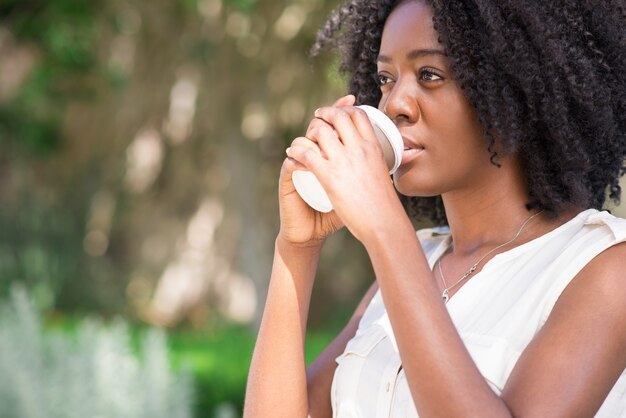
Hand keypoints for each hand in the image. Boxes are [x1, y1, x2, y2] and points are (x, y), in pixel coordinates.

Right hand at [277, 95, 355, 246]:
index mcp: (329, 155)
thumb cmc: (336, 214)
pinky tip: (308, 153)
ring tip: (323, 132)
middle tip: (337, 110)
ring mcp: (299, 166)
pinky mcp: (288, 180)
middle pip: (318, 126)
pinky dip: (300, 156)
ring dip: (314, 134)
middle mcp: (313, 156)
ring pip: (303, 140)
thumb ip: (370, 174)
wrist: (313, 233)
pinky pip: (291, 162)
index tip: (353, 98)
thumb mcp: (357, 190)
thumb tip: (398, 160)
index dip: (342, 110)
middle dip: (327, 116)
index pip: (333, 126)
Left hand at [286, 101, 404, 242]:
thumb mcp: (383, 175)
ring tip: (303, 140)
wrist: (383, 223)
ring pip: (320, 131)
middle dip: (323, 114)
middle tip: (316, 121)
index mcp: (373, 148)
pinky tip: (292, 153)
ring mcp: (343, 161)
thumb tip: (383, 160)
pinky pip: (307, 154)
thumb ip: (378, 165)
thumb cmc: (385, 205)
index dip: (344, 109)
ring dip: (308, 132)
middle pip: (338, 117)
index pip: (359, 115)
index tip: (336, 113)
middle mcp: (359, 149)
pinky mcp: (329, 177)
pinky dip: (296, 150)